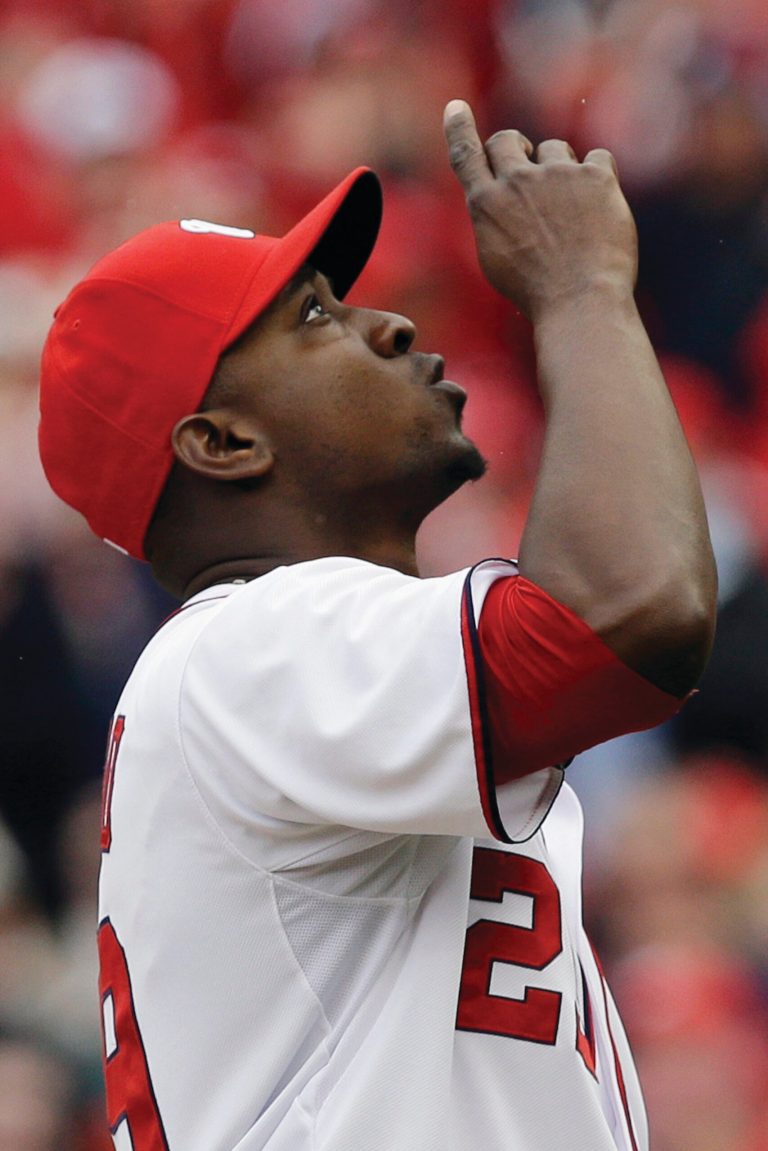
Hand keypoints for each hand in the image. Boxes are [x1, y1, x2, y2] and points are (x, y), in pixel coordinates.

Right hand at [443, 100, 637, 321]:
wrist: (580, 302)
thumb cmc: (537, 293)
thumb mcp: (498, 259)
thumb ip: (496, 218)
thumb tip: (502, 195)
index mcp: (486, 205)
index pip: (466, 155)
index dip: (459, 128)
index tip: (456, 107)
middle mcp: (517, 181)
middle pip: (507, 141)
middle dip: (516, 147)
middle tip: (528, 161)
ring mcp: (558, 175)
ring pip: (555, 149)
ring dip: (560, 170)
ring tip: (572, 212)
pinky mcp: (596, 176)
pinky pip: (597, 159)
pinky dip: (598, 179)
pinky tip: (600, 210)